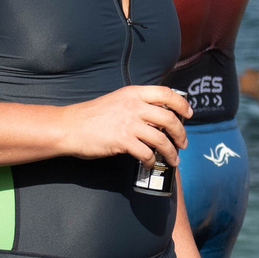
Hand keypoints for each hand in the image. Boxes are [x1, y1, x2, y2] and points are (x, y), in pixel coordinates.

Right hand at [60, 85, 189, 167]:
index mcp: (133, 93)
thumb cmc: (91, 116)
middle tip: (183, 143)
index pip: (166, 93)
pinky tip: (149, 164)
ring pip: (161, 139)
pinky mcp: (123, 141)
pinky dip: (151, 161)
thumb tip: (157, 115)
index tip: (188, 114)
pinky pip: (146, 153)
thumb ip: (136, 104)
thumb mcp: (117, 100)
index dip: (181, 104)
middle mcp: (134, 106)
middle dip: (181, 134)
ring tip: (173, 159)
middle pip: (169, 119)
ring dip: (171, 152)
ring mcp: (129, 123)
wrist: (70, 126)